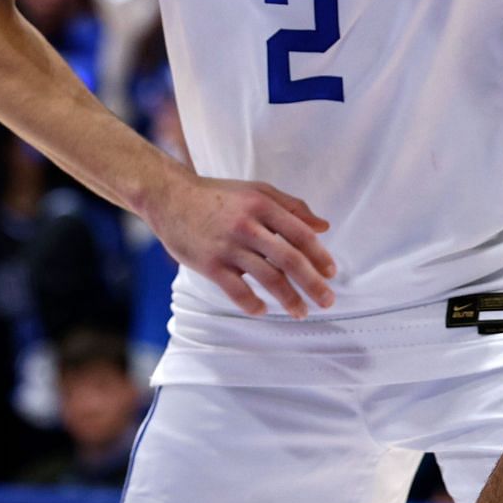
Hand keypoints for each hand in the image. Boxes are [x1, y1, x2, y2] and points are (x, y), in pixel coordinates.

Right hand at [150, 168, 337, 317]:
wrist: (170, 196)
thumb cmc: (217, 194)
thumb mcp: (257, 190)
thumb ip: (291, 206)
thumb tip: (323, 226)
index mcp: (263, 205)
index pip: (300, 234)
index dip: (319, 255)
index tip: (332, 273)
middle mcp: (248, 225)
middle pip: (289, 259)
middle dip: (313, 283)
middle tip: (327, 301)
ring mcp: (228, 246)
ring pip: (267, 277)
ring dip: (289, 298)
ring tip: (301, 311)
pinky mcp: (210, 264)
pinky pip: (237, 290)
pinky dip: (252, 304)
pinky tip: (263, 311)